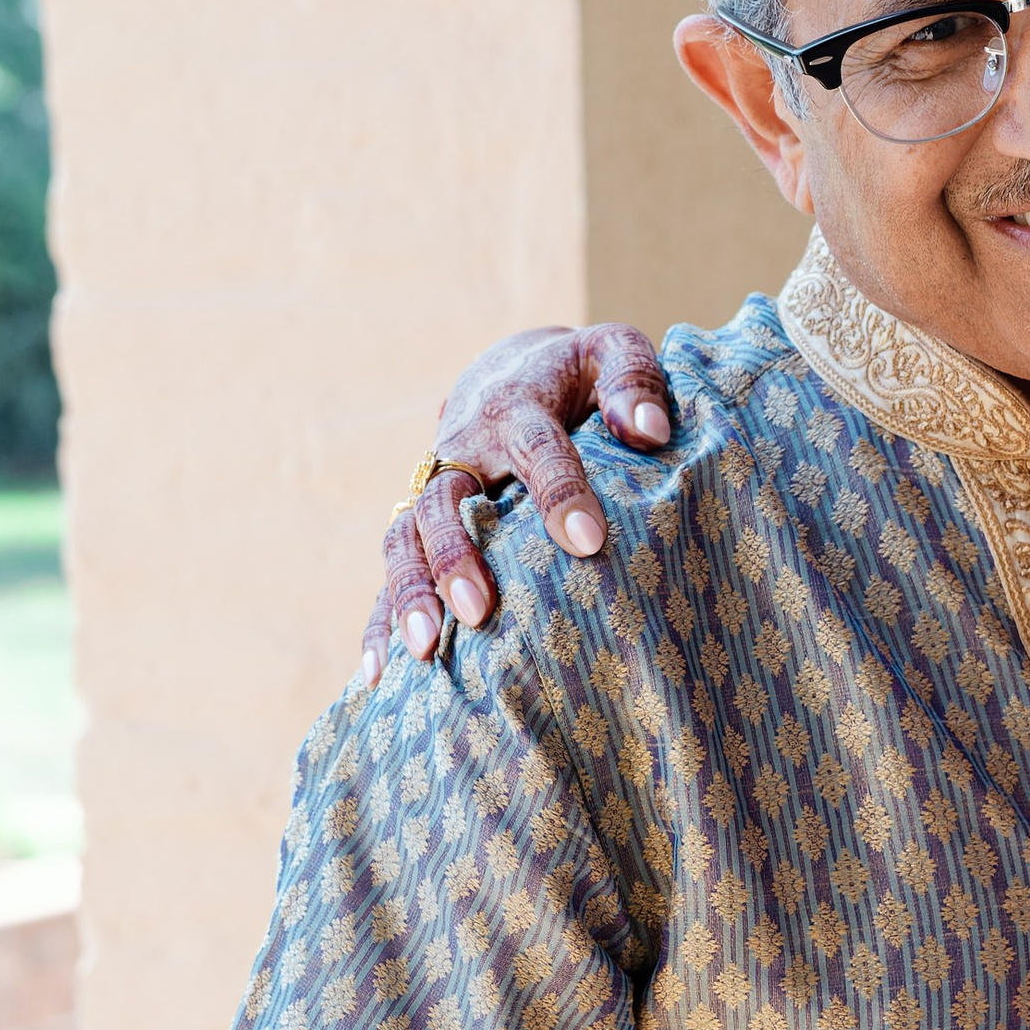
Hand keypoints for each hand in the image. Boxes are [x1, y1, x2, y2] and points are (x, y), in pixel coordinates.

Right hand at [360, 326, 675, 681]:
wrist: (515, 371)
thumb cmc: (581, 376)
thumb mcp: (612, 354)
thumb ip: (634, 382)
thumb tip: (648, 433)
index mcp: (515, 408)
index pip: (536, 447)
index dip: (559, 491)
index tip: (588, 542)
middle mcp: (462, 451)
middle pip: (443, 502)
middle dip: (456, 555)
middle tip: (481, 610)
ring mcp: (433, 490)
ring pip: (404, 537)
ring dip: (411, 593)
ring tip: (427, 650)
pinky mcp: (419, 524)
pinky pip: (391, 572)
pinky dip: (381, 620)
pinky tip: (382, 675)